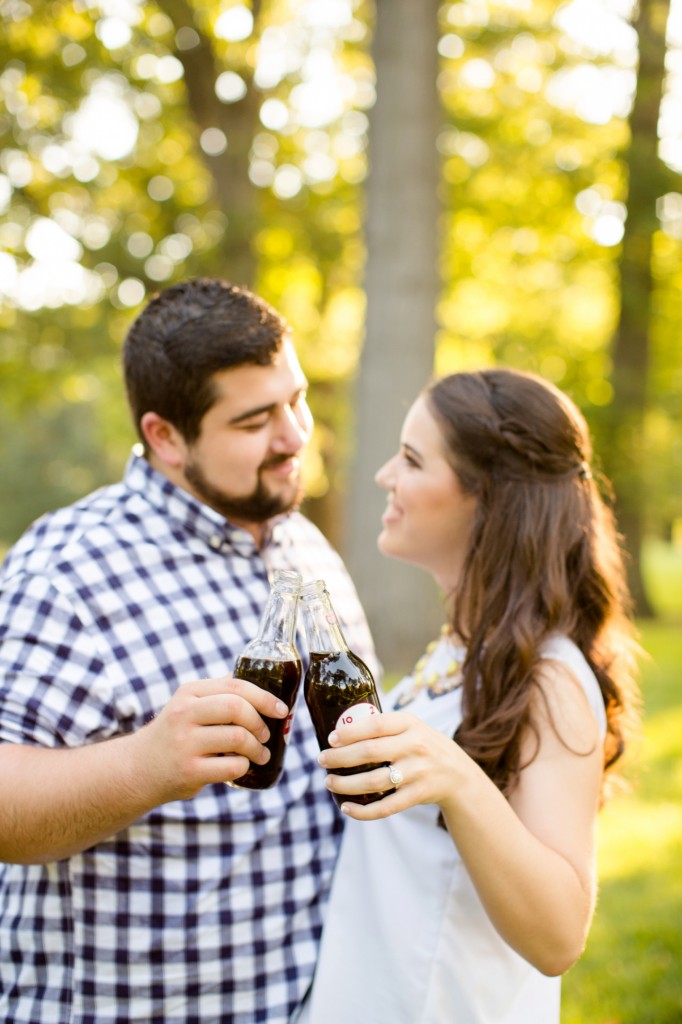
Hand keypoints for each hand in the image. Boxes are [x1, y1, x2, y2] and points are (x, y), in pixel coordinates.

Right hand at [136, 675, 288, 801]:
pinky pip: (232, 766)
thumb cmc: (173, 734)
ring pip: (238, 737)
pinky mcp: (189, 771)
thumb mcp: (187, 704)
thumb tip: (258, 680)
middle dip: (260, 723)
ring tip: (260, 754)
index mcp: (189, 693)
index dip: (264, 697)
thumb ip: (217, 693)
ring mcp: (185, 743)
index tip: (281, 709)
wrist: (137, 769)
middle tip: (266, 735)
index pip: (235, 686)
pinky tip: (241, 767)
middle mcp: (184, 714)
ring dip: (257, 748)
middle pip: (237, 708)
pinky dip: (244, 766)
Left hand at [318, 711, 467, 819]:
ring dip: (346, 784)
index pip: (376, 724)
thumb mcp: (412, 727)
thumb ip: (385, 727)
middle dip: (340, 757)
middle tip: (322, 760)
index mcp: (410, 723)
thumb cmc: (424, 746)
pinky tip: (346, 807)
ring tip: (329, 782)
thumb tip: (340, 730)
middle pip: (370, 752)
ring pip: (374, 781)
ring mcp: (417, 771)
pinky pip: (386, 807)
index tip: (331, 738)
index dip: (350, 731)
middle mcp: (415, 746)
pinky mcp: (418, 794)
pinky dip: (363, 811)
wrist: (458, 774)